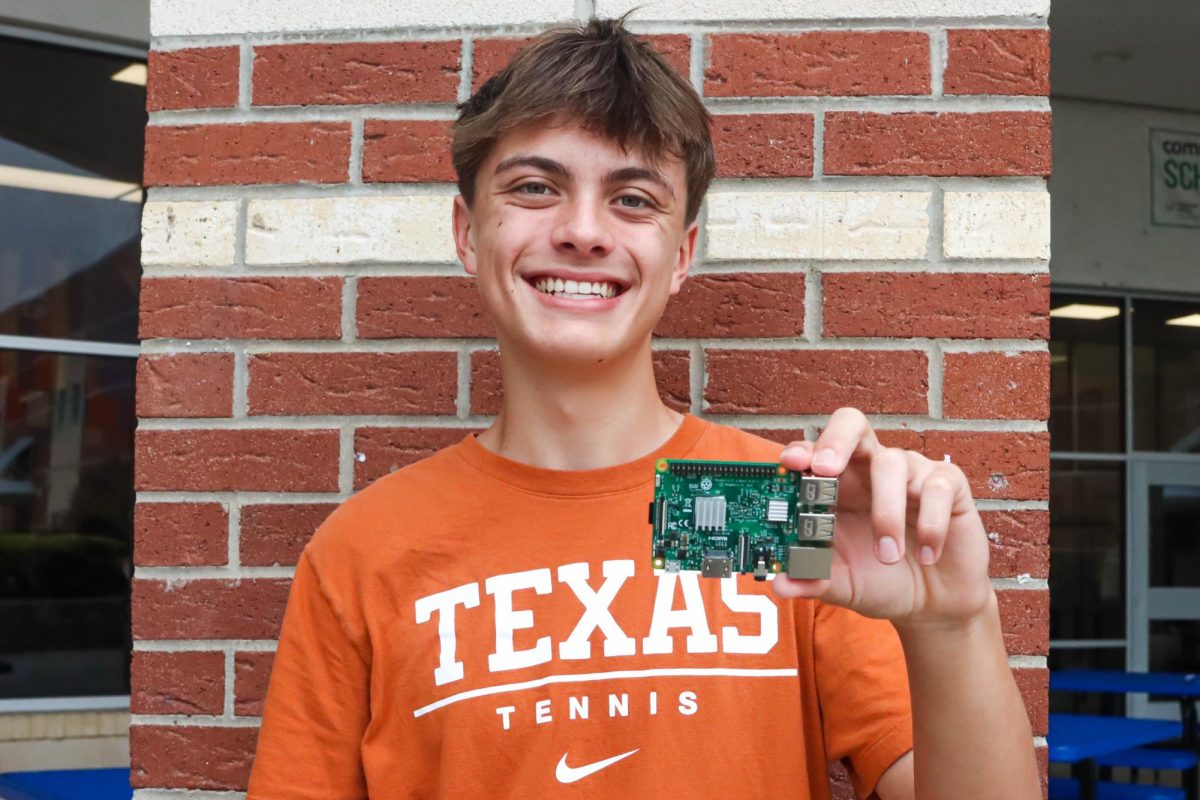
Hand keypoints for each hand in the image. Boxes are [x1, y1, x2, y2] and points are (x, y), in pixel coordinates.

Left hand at [771, 408, 993, 631]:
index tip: (790, 463)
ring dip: (886, 512)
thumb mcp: (842, 585)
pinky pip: (938, 486)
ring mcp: (909, 473)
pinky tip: (928, 555)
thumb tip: (780, 586)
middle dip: (835, 439)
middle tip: (825, 469)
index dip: (802, 450)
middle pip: (851, 424)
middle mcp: (869, 470)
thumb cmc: (881, 580)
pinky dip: (931, 524)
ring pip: (892, 463)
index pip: (815, 451)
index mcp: (837, 486)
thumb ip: (813, 581)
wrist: (932, 606)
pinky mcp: (948, 486)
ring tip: (887, 555)